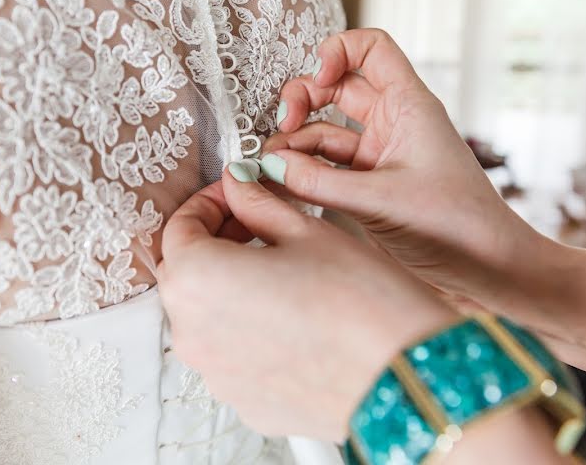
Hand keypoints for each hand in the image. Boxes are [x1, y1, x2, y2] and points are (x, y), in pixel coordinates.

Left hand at [158, 164, 458, 440]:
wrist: (405, 376)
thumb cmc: (361, 302)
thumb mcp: (306, 232)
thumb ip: (258, 204)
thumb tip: (238, 185)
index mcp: (198, 281)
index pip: (180, 228)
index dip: (210, 202)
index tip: (237, 193)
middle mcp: (193, 334)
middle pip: (187, 274)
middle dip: (217, 242)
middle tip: (257, 223)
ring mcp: (217, 374)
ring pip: (208, 316)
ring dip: (231, 285)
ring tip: (280, 268)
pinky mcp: (245, 400)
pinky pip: (233, 354)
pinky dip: (249, 328)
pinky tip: (292, 313)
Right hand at [264, 28, 544, 304]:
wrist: (486, 269)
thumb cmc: (456, 224)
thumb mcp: (380, 200)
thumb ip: (318, 182)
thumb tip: (269, 165)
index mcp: (408, 105)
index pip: (371, 48)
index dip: (337, 51)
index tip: (317, 80)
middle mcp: (392, 122)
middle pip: (336, 87)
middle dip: (303, 100)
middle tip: (283, 125)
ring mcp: (378, 153)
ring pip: (324, 130)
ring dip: (296, 143)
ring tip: (273, 167)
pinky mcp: (368, 183)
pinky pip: (326, 165)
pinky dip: (303, 172)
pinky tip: (283, 184)